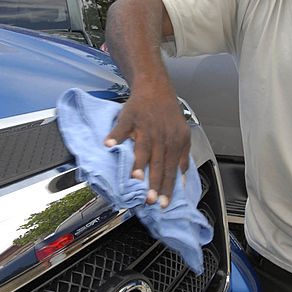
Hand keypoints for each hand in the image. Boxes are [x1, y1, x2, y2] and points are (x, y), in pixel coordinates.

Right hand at [105, 88, 189, 205]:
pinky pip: (122, 128)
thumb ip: (182, 157)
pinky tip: (109, 145)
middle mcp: (161, 136)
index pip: (172, 169)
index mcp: (174, 142)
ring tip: (135, 178)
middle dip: (154, 183)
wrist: (155, 88)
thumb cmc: (167, 114)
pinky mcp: (130, 117)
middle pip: (158, 163)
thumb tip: (181, 180)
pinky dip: (115, 136)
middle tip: (150, 199)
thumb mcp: (182, 134)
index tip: (163, 203)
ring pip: (143, 148)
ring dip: (139, 163)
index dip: (167, 187)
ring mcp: (145, 126)